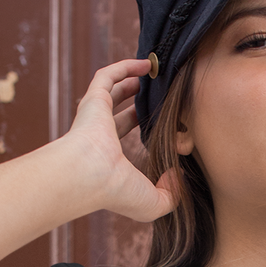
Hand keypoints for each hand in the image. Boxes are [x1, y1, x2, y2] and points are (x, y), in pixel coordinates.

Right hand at [66, 60, 178, 222]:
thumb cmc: (116, 192)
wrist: (89, 176)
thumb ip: (170, 194)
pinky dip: (124, 67)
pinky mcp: (94, 100)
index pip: (124, 139)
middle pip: (118, 113)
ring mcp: (95, 116)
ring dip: (131, 81)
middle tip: (156, 93)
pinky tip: (145, 63)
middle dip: (136, 102)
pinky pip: (107, 75)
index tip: (162, 122)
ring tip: (152, 73)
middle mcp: (100, 136)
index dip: (141, 127)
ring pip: (112, 91)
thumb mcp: (152, 203)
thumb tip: (176, 175)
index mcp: (110, 158)